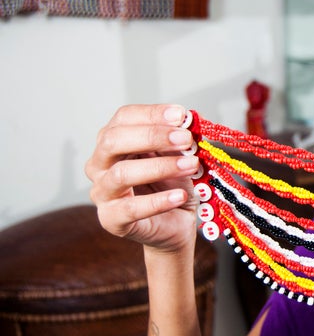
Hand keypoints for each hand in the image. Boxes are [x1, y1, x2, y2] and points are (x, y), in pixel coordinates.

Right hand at [85, 104, 200, 253]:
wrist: (176, 221)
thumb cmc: (172, 183)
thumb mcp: (178, 156)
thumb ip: (177, 140)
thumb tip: (186, 123)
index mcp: (115, 141)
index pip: (124, 118)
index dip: (151, 114)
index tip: (180, 115)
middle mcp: (100, 164)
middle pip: (113, 141)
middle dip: (152, 136)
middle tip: (185, 139)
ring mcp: (102, 192)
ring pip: (121, 174)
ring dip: (160, 167)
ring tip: (190, 166)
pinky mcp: (111, 219)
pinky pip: (130, 208)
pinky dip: (159, 201)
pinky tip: (180, 196)